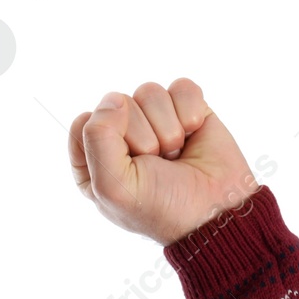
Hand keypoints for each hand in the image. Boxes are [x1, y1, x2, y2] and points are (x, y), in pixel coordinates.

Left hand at [68, 78, 257, 245]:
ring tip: (175, 154)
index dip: (106, 140)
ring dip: (167, 128)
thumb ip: (97, 139)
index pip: (83, 123)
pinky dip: (190, 111)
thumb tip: (114, 99)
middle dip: (143, 137)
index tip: (126, 166)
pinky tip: (194, 135)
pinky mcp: (186, 109)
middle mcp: (121, 137)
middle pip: (118, 104)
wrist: (215, 210)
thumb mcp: (113, 186)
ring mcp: (154, 121)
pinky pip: (181, 88)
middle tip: (158, 164)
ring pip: (149, 92)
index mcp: (93, 160)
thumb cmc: (161, 207)